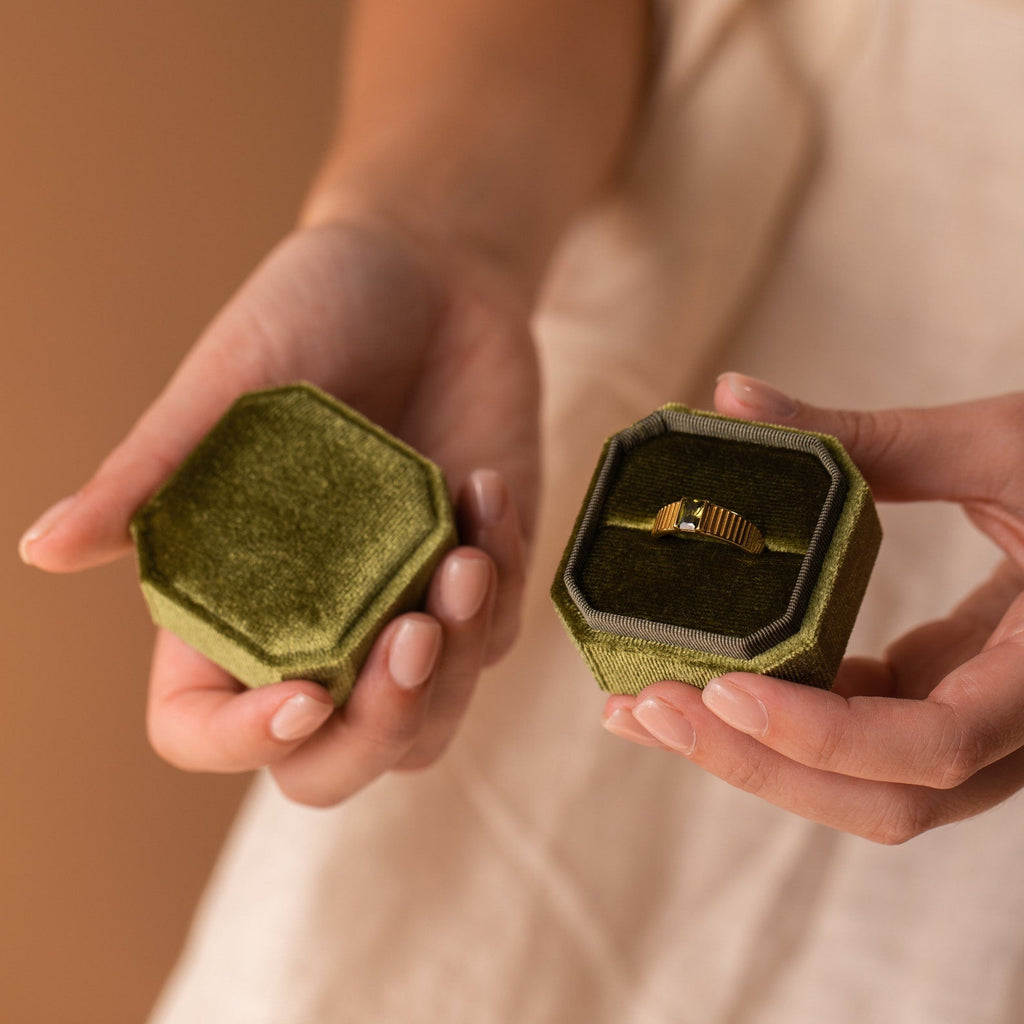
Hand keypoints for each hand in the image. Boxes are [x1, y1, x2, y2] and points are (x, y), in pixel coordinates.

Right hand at [19, 209, 538, 805]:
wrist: (431, 272)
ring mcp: (402, 607)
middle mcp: (314, 621)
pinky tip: (486, 488)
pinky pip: (498, 632)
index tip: (302, 696)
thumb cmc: (316, 309)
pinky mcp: (479, 577)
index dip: (240, 742)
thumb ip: (152, 471)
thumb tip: (42, 548)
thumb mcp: (233, 381)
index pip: (204, 725)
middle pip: (333, 762)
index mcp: (228, 594)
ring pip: (430, 722)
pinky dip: (501, 582)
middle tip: (410, 640)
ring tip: (463, 556)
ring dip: (455, 664)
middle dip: (376, 733)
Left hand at [603, 373, 1023, 843]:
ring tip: (642, 708)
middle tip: (640, 709)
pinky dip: (785, 722)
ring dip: (753, 756)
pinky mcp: (949, 707)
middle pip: (884, 797)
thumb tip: (729, 395)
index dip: (826, 734)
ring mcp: (984, 728)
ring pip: (868, 787)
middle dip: (755, 763)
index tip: (721, 692)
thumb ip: (863, 433)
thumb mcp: (999, 444)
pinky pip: (863, 739)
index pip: (938, 744)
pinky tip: (709, 683)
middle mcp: (1023, 726)